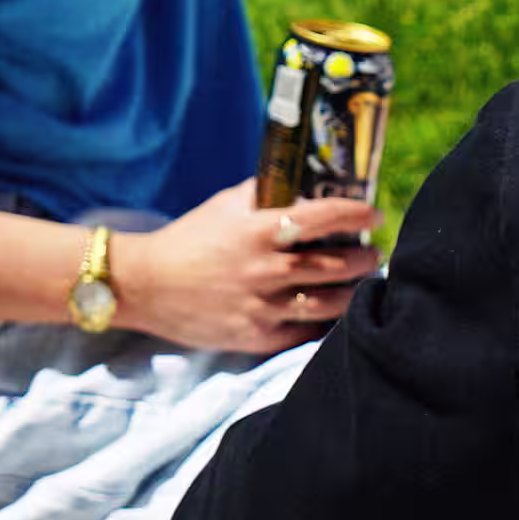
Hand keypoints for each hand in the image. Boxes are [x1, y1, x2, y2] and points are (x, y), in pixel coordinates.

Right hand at [114, 179, 380, 353]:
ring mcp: (262, 307)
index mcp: (260, 231)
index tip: (374, 215)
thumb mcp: (226, 205)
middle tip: (373, 252)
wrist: (144, 284)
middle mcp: (266, 270)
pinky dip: (325, 323)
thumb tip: (306, 182)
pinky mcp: (256, 337)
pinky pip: (304, 333)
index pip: (325, 217)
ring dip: (353, 292)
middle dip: (365, 258)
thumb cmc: (189, 239)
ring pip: (329, 304)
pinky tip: (334, 313)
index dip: (357, 214)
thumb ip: (266, 193)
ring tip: (361, 283)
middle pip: (338, 266)